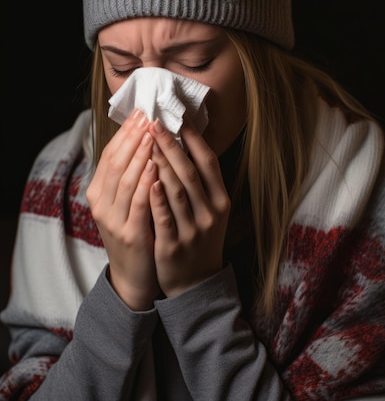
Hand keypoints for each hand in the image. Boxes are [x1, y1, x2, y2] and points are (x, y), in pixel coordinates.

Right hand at [86, 109, 159, 309]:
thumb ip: (130, 174)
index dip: (124, 133)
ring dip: (139, 155)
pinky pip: (137, 203)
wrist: (134, 276)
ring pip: (125, 179)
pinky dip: (146, 182)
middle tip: (147, 116)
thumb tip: (145, 138)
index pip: (109, 155)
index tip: (140, 112)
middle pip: (115, 163)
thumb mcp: (126, 202)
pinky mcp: (129, 233)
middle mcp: (101, 204)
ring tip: (152, 134)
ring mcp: (113, 220)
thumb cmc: (135, 231)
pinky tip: (157, 166)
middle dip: (132, 137)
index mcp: (98, 193)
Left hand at [149, 116, 230, 296]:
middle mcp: (210, 213)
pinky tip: (147, 179)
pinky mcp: (174, 245)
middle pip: (190, 172)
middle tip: (154, 122)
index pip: (208, 163)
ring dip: (161, 164)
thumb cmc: (199, 238)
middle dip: (171, 145)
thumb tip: (185, 143)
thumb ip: (201, 183)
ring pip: (176, 191)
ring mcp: (193, 230)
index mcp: (221, 201)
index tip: (178, 116)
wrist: (196, 283)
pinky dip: (156, 197)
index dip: (194, 138)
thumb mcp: (211, 211)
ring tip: (147, 142)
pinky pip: (163, 216)